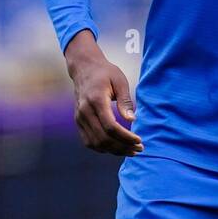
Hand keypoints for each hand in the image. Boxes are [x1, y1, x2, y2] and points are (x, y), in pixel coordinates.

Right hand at [64, 30, 142, 156]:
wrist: (84, 68)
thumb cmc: (105, 73)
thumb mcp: (120, 81)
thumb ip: (125, 101)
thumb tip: (132, 120)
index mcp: (96, 100)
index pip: (110, 127)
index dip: (125, 137)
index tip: (139, 140)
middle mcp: (85, 111)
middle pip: (103, 138)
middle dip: (123, 147)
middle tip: (139, 148)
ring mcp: (79, 118)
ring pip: (96, 143)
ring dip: (114, 150)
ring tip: (130, 150)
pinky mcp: (78, 122)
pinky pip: (89, 142)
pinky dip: (103, 148)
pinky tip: (116, 147)